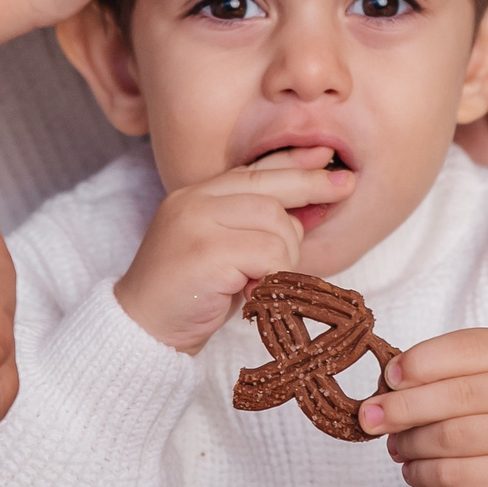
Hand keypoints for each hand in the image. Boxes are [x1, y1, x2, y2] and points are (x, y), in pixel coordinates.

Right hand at [113, 148, 354, 351]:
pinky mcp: (205, 251)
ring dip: (284, 258)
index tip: (325, 155)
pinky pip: (268, 255)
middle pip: (269, 188)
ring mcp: (197, 222)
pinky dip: (273, 278)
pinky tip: (254, 295)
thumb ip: (255, 227)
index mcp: (196, 195)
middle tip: (347, 187)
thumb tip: (312, 208)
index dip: (292, 161)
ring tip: (263, 284)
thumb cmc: (189, 297)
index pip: (252, 170)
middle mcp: (193, 200)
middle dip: (310, 188)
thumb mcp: (225, 252)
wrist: (139, 331)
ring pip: (276, 223)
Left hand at [359, 328, 487, 486]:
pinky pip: (453, 475)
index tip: (388, 377)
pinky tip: (412, 468)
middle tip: (369, 418)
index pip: (465, 348)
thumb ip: (441, 371)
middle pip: (454, 396)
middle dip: (402, 407)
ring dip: (409, 442)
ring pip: (449, 438)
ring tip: (396, 444)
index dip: (420, 362)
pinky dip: (421, 473)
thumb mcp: (484, 373)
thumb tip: (385, 389)